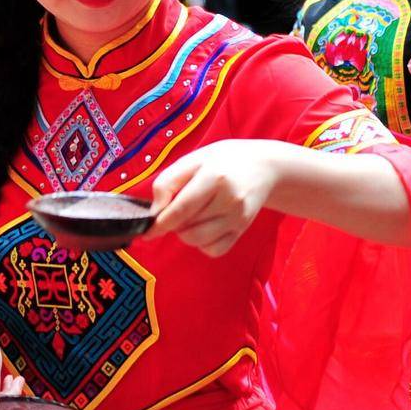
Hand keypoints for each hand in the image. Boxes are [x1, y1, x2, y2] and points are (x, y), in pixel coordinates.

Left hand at [146, 139, 279, 256]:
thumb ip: (168, 181)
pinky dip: (202, 244)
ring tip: (190, 216)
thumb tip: (155, 211)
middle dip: (173, 224)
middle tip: (176, 209)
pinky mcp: (242, 229)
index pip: (181, 209)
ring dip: (186, 234)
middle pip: (187, 228)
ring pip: (198, 241)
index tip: (147, 230)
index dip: (160, 223)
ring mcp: (238, 217)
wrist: (263, 167)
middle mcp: (230, 199)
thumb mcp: (193, 159)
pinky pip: (214, 250)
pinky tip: (204, 226)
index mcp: (214, 177)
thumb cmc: (223, 161)